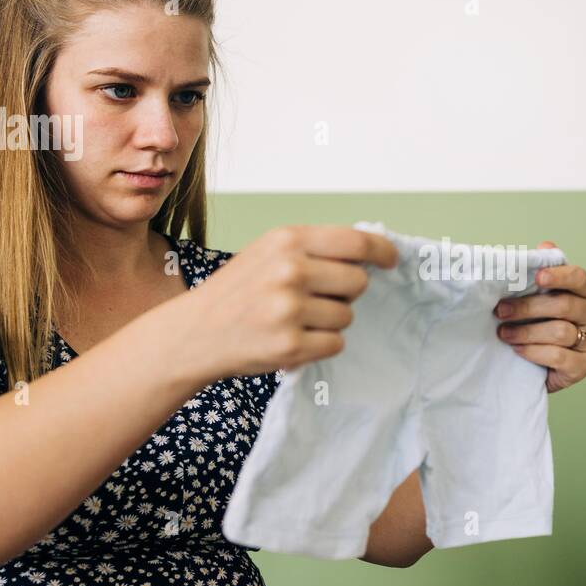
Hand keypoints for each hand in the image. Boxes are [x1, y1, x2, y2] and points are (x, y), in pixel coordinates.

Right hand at [183, 225, 397, 382]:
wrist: (194, 332)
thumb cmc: (238, 291)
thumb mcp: (268, 252)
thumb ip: (313, 248)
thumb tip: (370, 252)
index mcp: (287, 240)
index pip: (356, 242)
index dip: (382, 252)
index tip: (391, 261)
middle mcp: (289, 270)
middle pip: (358, 282)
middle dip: (346, 293)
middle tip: (317, 299)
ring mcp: (289, 309)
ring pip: (347, 316)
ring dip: (330, 321)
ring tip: (296, 320)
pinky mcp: (289, 345)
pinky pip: (335, 344)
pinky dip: (320, 345)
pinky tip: (293, 339)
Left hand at [493, 240, 585, 392]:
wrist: (539, 366)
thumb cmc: (540, 325)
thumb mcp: (537, 298)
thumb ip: (541, 273)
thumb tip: (546, 246)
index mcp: (585, 293)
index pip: (579, 278)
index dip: (559, 275)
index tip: (537, 276)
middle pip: (565, 305)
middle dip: (528, 307)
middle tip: (501, 310)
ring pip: (560, 332)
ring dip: (527, 332)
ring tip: (504, 333)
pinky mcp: (583, 366)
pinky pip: (559, 357)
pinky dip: (535, 352)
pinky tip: (518, 350)